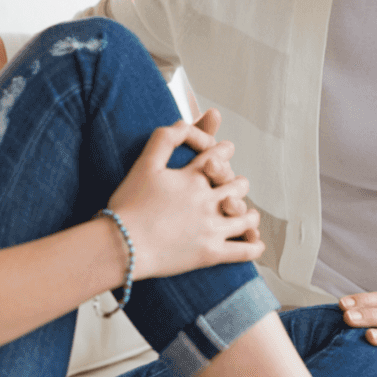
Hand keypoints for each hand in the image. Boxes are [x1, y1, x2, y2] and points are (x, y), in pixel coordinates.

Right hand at [108, 121, 263, 278]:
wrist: (121, 245)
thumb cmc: (128, 204)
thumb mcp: (144, 164)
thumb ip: (164, 139)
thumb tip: (182, 122)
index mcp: (192, 178)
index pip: (218, 156)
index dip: (224, 151)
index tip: (226, 150)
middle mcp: (207, 200)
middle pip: (238, 185)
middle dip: (238, 183)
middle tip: (237, 185)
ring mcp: (211, 228)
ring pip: (245, 217)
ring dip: (249, 214)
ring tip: (247, 215)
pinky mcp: (210, 254)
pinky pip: (243, 251)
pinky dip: (253, 246)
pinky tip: (255, 243)